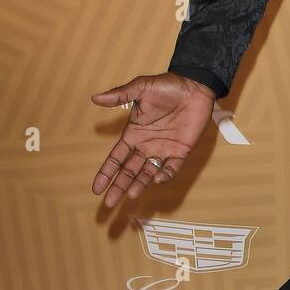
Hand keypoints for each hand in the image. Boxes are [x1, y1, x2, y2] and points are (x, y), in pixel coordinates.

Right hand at [90, 74, 215, 207]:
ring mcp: (164, 149)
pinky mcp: (182, 150)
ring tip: (131, 194)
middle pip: (129, 171)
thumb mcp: (140, 88)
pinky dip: (166, 174)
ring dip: (139, 183)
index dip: (106, 173)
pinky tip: (158, 180)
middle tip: (108, 203)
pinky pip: (172, 167)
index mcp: (134, 134)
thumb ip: (120, 95)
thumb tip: (95, 98)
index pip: (116, 158)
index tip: (96, 189)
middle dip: (119, 186)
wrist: (195, 86)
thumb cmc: (167, 86)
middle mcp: (147, 145)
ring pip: (148, 172)